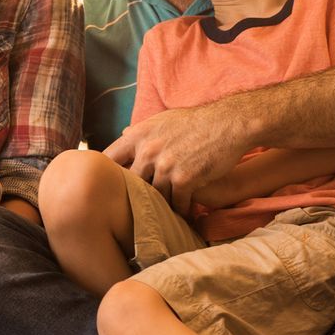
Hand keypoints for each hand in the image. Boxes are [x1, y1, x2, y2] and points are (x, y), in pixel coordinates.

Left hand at [103, 101, 250, 215]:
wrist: (227, 124)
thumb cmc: (195, 122)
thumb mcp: (162, 120)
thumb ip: (141, 131)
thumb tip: (122, 133)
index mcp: (138, 135)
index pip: (109, 159)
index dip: (107, 174)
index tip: (109, 185)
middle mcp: (148, 151)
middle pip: (132, 184)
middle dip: (136, 195)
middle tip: (139, 207)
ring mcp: (165, 166)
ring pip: (155, 196)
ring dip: (162, 205)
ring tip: (165, 214)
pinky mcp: (184, 179)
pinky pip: (177, 203)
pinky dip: (182, 210)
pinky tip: (185, 214)